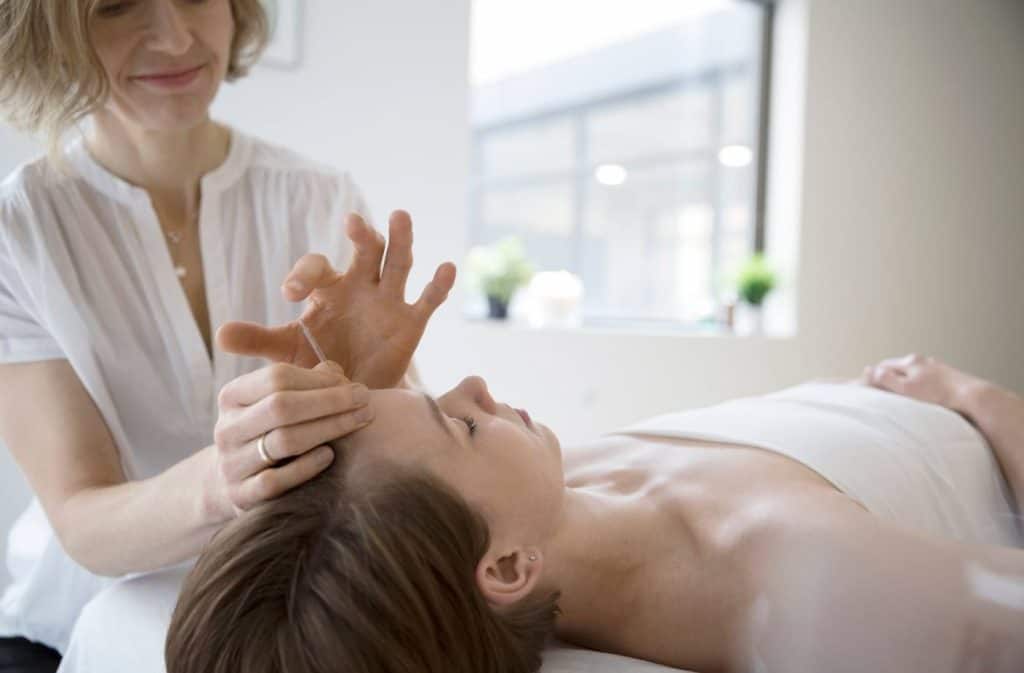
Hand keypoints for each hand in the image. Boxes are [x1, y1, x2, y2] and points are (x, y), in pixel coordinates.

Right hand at [207, 360, 371, 520]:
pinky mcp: (241, 496)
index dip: (319, 380)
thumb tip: (335, 372)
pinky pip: (276, 480)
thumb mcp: (279, 401)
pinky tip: (330, 456)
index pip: (276, 377)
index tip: (354, 385)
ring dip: (328, 429)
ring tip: (359, 422)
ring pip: (284, 441)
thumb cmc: (272, 431)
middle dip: (330, 402)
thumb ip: (305, 382)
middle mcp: (226, 429)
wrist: (239, 481)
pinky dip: (306, 467)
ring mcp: (231, 464)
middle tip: (366, 402)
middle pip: (282, 406)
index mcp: (232, 396)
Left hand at [217, 210, 455, 388]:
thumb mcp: (285, 353)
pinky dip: (439, 284)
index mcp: (327, 289)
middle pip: (365, 252)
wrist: (352, 397)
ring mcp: (389, 301)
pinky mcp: (411, 323)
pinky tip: (447, 267)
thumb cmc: (317, 366)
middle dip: (361, 236)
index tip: (290, 294)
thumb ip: (259, 340)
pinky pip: (427, 300)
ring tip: (400, 215)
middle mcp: (360, 286)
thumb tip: (220, 334)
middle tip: (352, 222)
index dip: (303, 275)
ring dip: (400, 240)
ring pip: (397, 264)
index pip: (316, 269)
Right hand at [862, 353, 980, 412]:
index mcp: (910, 361)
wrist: (972, 397)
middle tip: (881, 392)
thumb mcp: (906, 389)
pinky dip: (920, 385)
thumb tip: (867, 370)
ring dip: (905, 381)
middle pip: (898, 368)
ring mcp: (936, 367)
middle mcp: (922, 360)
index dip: (873, 377)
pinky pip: (926, 379)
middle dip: (888, 378)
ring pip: (913, 373)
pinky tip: (923, 395)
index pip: (883, 366)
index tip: (866, 388)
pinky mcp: (947, 376)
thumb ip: (886, 379)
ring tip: (901, 396)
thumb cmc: (939, 395)